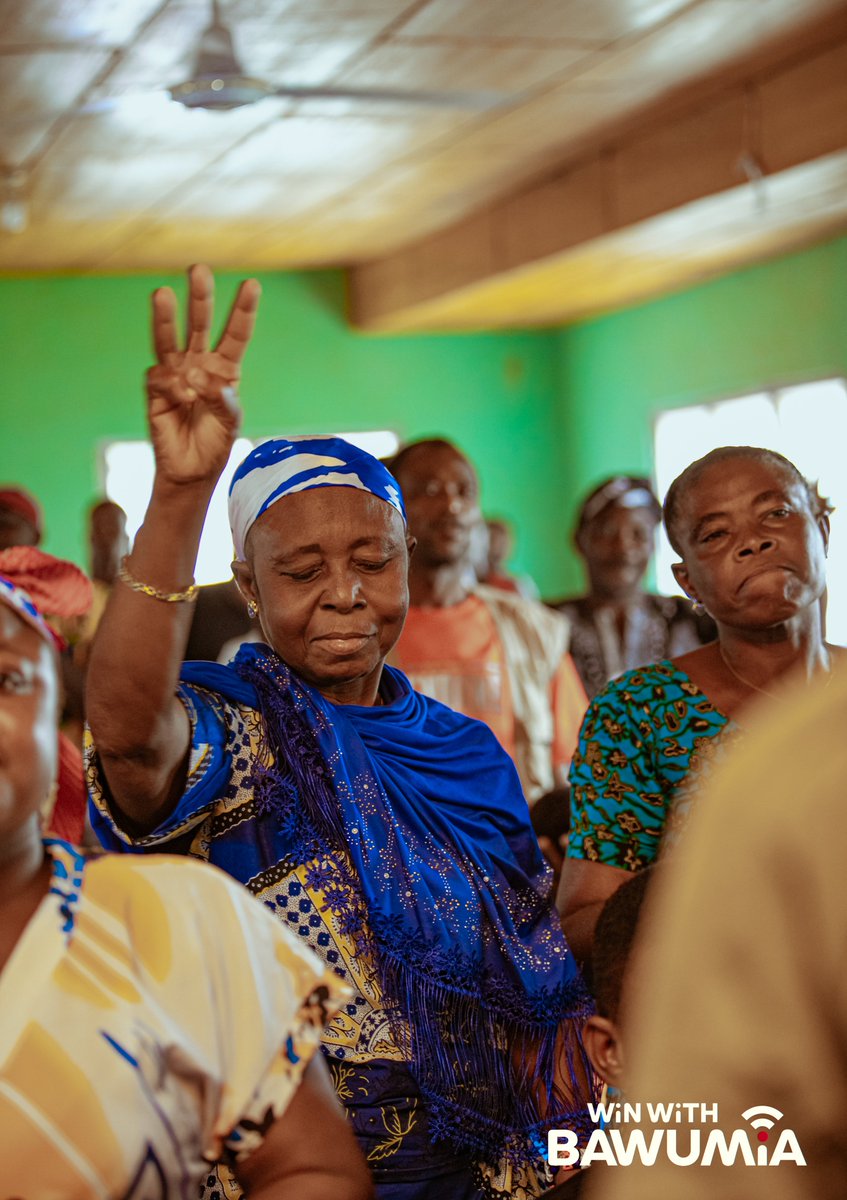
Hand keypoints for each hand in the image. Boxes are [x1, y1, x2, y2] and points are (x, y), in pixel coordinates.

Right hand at [145, 263, 260, 485]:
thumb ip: (220, 396)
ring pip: (169, 339)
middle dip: (200, 298)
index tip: (252, 284)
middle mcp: (198, 364)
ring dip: (164, 317)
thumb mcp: (230, 421)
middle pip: (199, 324)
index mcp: (225, 369)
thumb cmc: (215, 443)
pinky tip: (182, 399)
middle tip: (199, 269)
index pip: (235, 334)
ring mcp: (175, 374)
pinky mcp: (156, 390)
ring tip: (161, 293)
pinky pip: (161, 377)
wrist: (191, 471)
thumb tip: (193, 374)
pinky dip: (173, 386)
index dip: (243, 310)